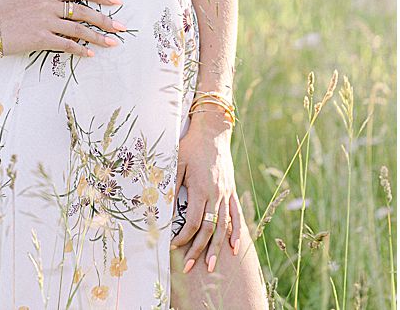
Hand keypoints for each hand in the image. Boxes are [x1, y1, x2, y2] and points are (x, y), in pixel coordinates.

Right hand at [0, 0, 125, 56]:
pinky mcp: (40, 38)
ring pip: (79, 29)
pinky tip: (90, 54)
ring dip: (98, 36)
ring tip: (113, 42)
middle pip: (84, 11)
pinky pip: (65, 44)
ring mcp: (45, 22)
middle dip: (106, 19)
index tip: (115, 0)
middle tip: (122, 25)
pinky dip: (80, 49)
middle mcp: (49, 5)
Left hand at [170, 114, 242, 272]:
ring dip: (218, 247)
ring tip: (213, 266)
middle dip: (199, 250)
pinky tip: (234, 246)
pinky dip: (236, 231)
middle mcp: (216, 194)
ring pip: (224, 225)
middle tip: (190, 268)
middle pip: (209, 228)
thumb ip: (171, 186)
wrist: (213, 131)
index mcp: (201, 188)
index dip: (184, 237)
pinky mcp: (231, 190)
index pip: (193, 222)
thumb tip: (163, 209)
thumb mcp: (176, 163)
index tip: (173, 246)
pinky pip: (235, 214)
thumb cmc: (190, 146)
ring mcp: (226, 193)